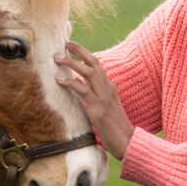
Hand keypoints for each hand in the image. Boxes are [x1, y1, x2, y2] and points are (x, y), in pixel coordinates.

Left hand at [54, 41, 133, 159]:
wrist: (128, 142)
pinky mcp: (98, 108)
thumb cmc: (115, 128)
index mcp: (110, 87)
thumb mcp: (106, 108)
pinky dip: (70, 83)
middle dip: (79, 50)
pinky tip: (59, 81)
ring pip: (88, 72)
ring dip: (71, 63)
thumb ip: (96, 97)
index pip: (97, 64)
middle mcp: (108, 88)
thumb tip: (80, 90)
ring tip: (57, 58)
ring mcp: (104, 97)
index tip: (72, 47)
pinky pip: (83, 90)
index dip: (84, 54)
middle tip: (65, 43)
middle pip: (93, 62)